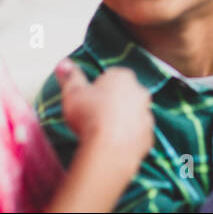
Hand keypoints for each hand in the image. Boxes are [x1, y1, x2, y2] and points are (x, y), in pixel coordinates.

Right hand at [57, 60, 152, 181]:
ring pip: (133, 115)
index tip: (87, 100)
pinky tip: (113, 146)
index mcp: (123, 77)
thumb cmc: (89, 117)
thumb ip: (70, 76)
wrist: (108, 150)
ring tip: (102, 134)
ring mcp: (147, 115)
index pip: (110, 77)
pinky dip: (128, 139)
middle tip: (93, 117)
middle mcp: (140, 93)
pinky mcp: (148, 137)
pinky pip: (137, 135)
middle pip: (124, 95)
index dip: (97, 89)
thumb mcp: (72, 93)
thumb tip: (64, 63)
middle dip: (112, 103)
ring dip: (122, 121)